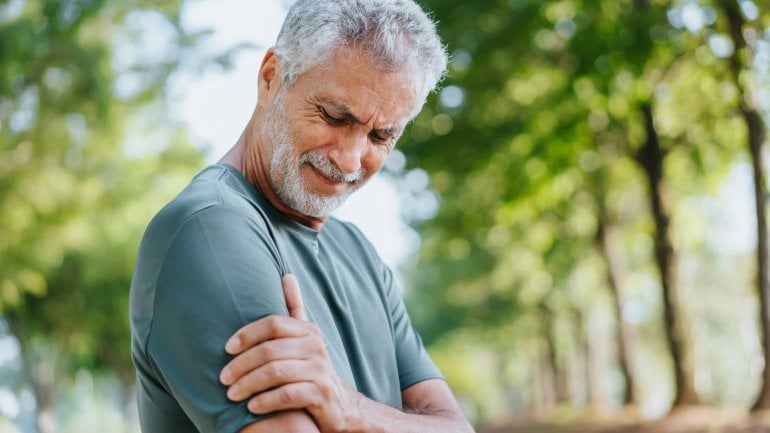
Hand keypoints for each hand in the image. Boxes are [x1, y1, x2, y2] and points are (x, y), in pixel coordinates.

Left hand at [220, 274, 365, 432]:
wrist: (340, 404)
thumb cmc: (312, 367)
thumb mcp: (305, 337)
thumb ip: (295, 309)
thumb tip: (287, 275)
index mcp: (307, 330)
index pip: (272, 324)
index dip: (247, 334)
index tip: (227, 348)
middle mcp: (315, 346)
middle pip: (269, 350)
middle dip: (241, 365)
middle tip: (223, 378)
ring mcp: (320, 370)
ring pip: (276, 372)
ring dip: (249, 384)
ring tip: (232, 395)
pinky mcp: (321, 393)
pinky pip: (287, 395)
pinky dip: (266, 401)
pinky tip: (252, 407)